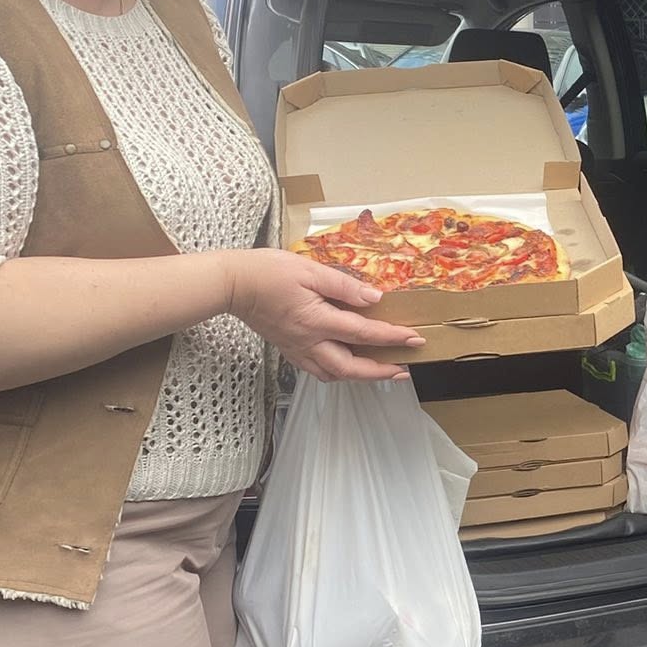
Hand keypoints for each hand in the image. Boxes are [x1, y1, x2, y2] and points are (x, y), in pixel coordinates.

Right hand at [224, 248, 424, 382]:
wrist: (231, 284)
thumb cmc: (268, 272)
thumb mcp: (310, 271)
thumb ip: (345, 287)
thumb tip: (374, 299)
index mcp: (317, 321)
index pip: (363, 334)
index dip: (392, 338)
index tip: (414, 339)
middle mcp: (308, 342)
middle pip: (350, 369)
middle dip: (380, 372)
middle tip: (403, 370)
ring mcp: (297, 349)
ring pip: (333, 374)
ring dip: (359, 376)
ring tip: (381, 370)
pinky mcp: (288, 349)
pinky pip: (317, 370)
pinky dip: (337, 372)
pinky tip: (347, 364)